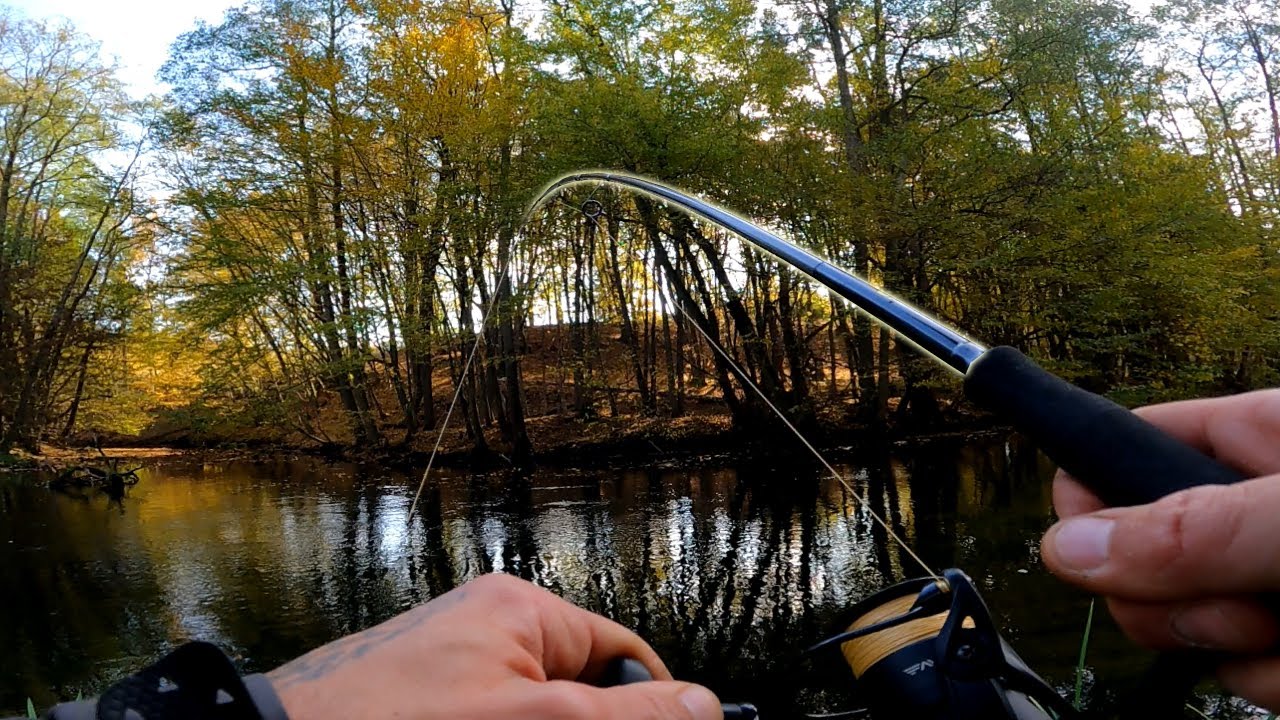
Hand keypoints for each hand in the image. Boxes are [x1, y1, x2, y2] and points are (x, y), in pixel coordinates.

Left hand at [267, 573, 721, 719]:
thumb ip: (625, 715)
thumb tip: (705, 706)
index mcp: (523, 611)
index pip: (623, 654)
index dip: (651, 707)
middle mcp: (490, 628)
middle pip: (582, 688)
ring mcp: (455, 668)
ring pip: (539, 709)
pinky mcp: (428, 698)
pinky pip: (496, 713)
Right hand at [1040, 388, 1279, 708]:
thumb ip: (1192, 531)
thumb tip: (1068, 548)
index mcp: (1253, 438)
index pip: (1115, 444)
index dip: (1089, 497)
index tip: (1096, 548)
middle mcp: (1248, 508)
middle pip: (1131, 555)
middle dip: (1177, 601)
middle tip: (1247, 606)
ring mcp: (1264, 579)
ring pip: (1182, 626)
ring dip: (1238, 652)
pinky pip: (1234, 674)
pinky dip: (1275, 684)